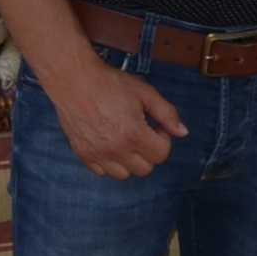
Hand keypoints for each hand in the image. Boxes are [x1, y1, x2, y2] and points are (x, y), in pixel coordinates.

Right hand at [38, 51, 186, 179]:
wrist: (74, 80)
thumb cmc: (108, 84)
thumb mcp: (146, 93)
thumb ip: (168, 114)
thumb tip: (182, 131)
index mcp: (134, 135)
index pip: (161, 155)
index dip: (163, 140)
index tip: (156, 128)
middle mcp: (116, 150)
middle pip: (145, 169)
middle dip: (149, 152)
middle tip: (142, 133)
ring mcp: (97, 155)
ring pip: (124, 175)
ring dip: (130, 161)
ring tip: (126, 140)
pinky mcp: (83, 155)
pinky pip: (102, 172)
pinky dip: (109, 163)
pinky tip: (110, 144)